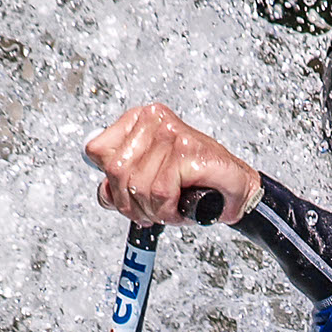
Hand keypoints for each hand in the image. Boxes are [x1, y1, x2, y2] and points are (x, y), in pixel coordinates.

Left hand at [85, 103, 260, 225]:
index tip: (129, 197)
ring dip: (154, 210)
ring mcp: (171, 132)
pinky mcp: (187, 150)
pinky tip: (181, 207)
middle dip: (132, 203)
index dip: (110, 183)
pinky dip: (170, 210)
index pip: (97, 151)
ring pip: (139, 185)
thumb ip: (122, 181)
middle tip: (151, 212)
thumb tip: (103, 192)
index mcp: (139, 119)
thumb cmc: (195, 182)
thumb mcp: (150, 178)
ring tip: (171, 209)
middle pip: (116, 171)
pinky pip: (162, 192)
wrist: (235, 188)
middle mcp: (154, 119)